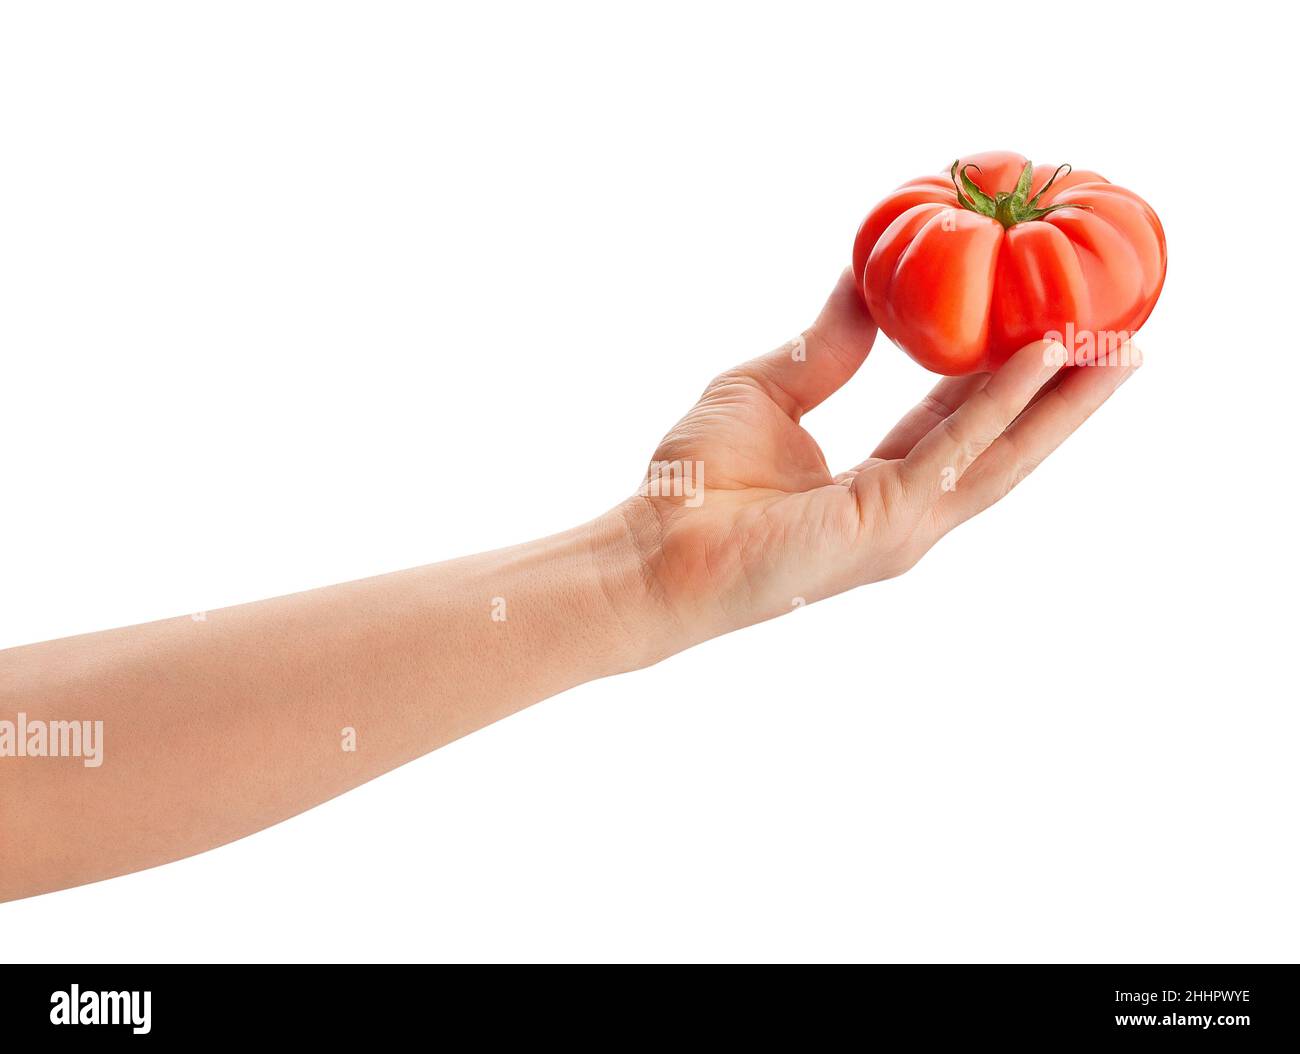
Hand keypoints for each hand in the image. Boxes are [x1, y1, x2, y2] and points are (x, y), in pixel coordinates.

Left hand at [618, 269, 1139, 649]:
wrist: (651, 550)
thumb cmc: (695, 484)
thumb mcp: (770, 388)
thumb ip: (827, 344)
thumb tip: (864, 280)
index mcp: (881, 483)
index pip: (963, 424)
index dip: (1014, 381)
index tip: (1056, 330)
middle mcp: (905, 511)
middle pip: (1005, 446)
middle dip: (1067, 396)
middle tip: (1124, 337)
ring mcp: (902, 528)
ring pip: (1003, 456)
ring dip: (1063, 401)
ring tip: (1117, 344)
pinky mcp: (885, 527)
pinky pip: (954, 453)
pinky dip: (1000, 404)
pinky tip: (1041, 355)